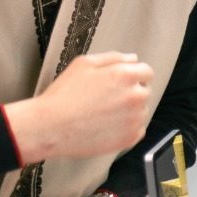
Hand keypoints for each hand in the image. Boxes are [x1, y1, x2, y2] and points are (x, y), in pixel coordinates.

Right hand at [3, 52, 153, 163]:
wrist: (50, 127)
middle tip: (106, 98)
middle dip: (130, 92)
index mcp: (126, 76)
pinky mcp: (130, 138)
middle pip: (144, 91)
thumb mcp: (84, 64)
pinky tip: (106, 125)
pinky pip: (138, 129)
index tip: (120, 82)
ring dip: (129, 110)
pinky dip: (127, 128)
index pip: (146, 72)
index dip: (133, 75)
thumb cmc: (64, 94)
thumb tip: (133, 59)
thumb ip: (113, 58)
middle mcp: (135, 97)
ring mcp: (134, 119)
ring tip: (103, 113)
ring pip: (141, 111)